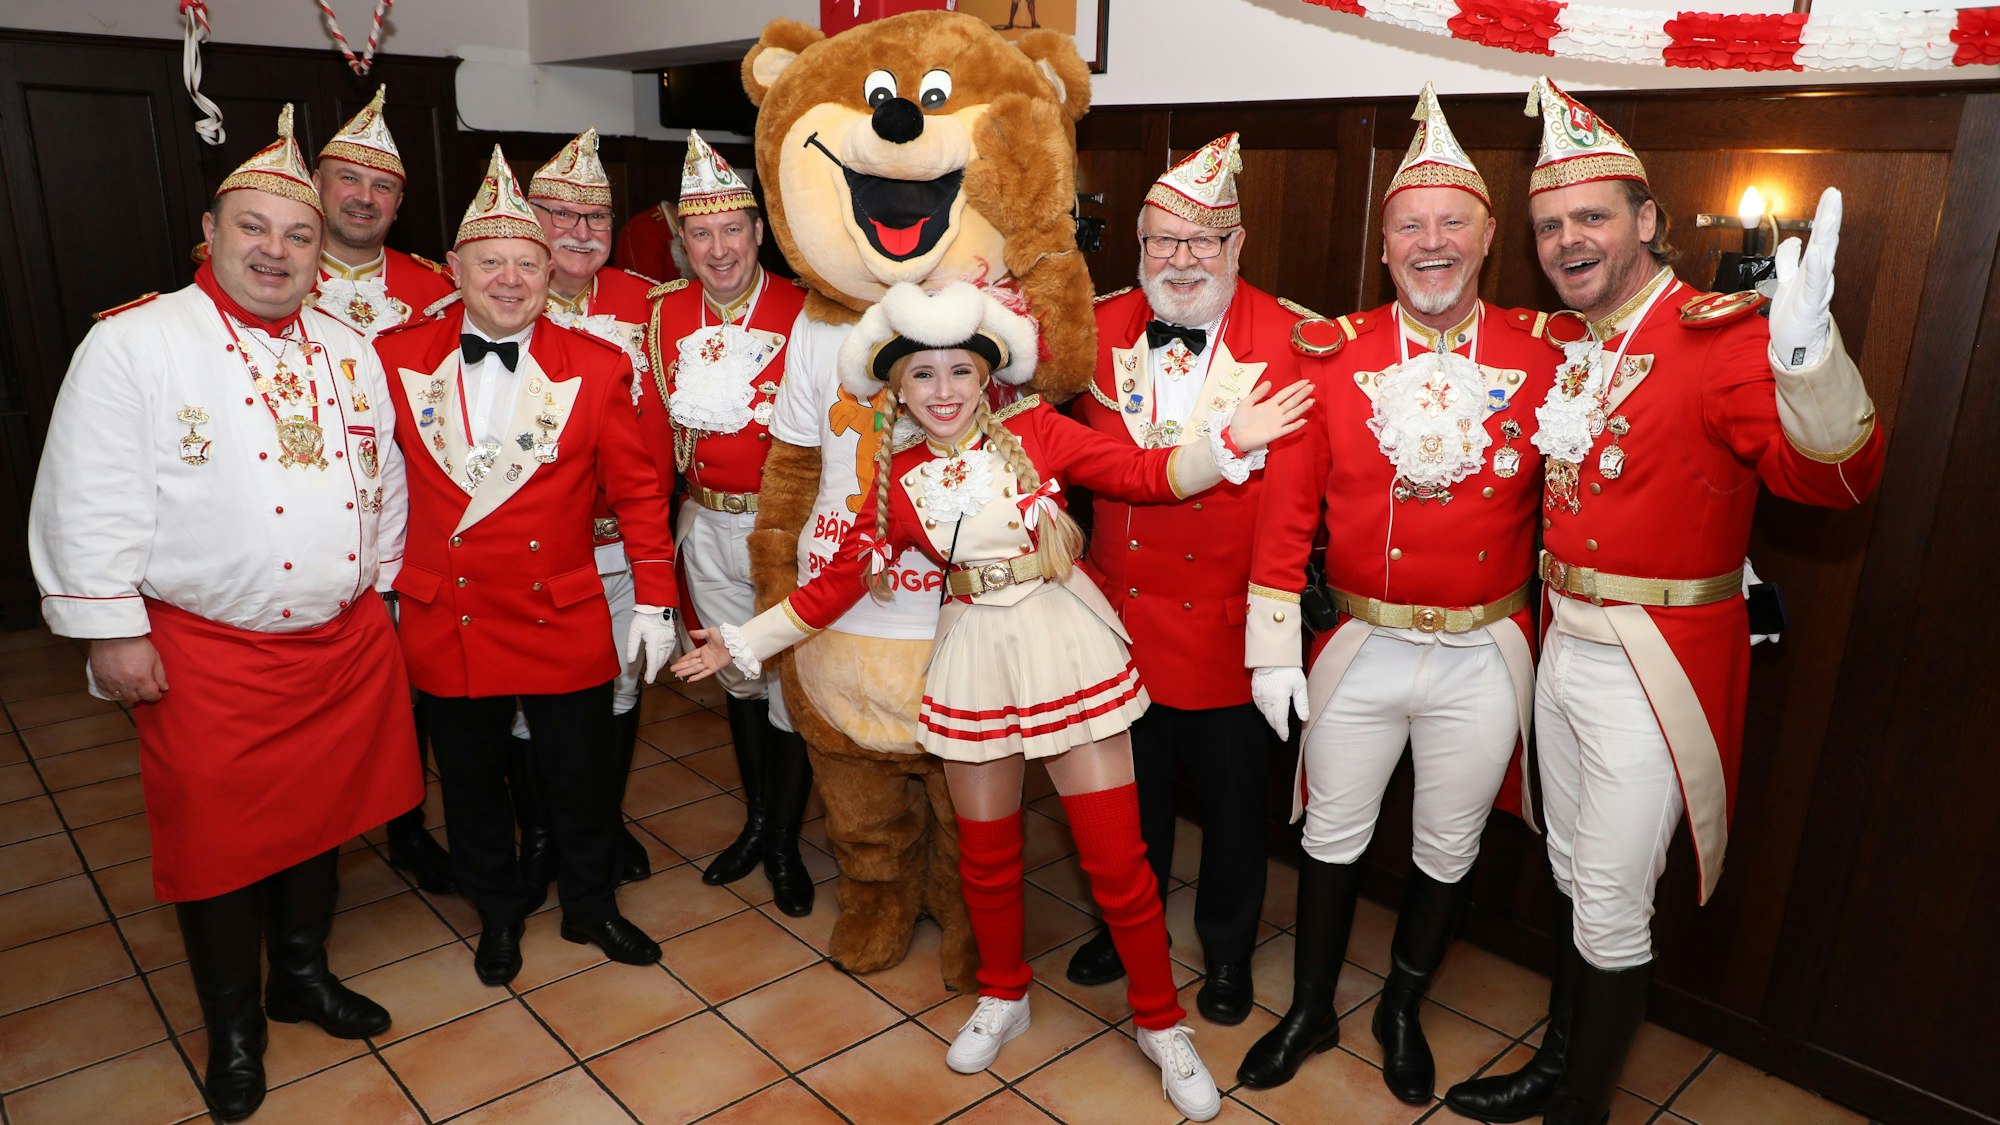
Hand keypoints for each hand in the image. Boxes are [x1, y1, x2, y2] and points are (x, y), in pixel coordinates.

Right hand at [88, 636, 167, 702]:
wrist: (113, 633)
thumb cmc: (135, 643)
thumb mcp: (154, 657)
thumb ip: (160, 675)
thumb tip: (164, 688)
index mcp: (141, 679)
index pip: (150, 695)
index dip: (155, 695)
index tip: (157, 692)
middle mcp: (126, 684)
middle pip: (135, 698)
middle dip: (142, 694)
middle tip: (144, 687)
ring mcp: (111, 682)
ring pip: (121, 696)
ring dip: (128, 692)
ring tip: (131, 684)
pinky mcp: (99, 678)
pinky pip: (106, 690)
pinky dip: (113, 689)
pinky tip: (118, 682)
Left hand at [624, 605, 676, 683]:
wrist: (659, 605)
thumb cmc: (645, 616)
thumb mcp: (635, 631)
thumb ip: (632, 646)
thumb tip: (631, 660)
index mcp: (654, 642)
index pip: (653, 661)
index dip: (651, 673)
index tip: (649, 680)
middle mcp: (664, 643)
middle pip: (660, 661)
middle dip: (655, 670)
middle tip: (649, 677)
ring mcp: (670, 640)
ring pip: (666, 657)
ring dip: (660, 664)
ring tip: (654, 669)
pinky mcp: (672, 638)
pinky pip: (670, 652)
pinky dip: (665, 658)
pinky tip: (662, 659)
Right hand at [668, 627, 733, 682]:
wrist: (734, 643)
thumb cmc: (724, 636)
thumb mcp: (711, 632)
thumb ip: (700, 633)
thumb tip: (690, 632)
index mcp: (704, 649)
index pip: (691, 655)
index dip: (683, 659)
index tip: (676, 662)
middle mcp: (705, 657)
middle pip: (690, 663)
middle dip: (681, 666)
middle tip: (672, 670)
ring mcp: (709, 663)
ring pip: (695, 669)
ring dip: (686, 672)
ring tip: (678, 674)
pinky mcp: (714, 668)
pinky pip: (704, 673)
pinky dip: (697, 676)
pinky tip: (690, 679)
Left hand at [1225, 379, 1314, 452]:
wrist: (1235, 436)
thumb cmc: (1239, 420)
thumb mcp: (1246, 403)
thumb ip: (1257, 393)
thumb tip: (1269, 382)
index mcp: (1269, 404)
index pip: (1285, 393)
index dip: (1295, 387)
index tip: (1305, 381)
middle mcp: (1275, 412)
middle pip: (1292, 401)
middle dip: (1302, 394)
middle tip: (1312, 386)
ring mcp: (1276, 423)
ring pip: (1292, 413)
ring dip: (1302, 407)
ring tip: (1311, 400)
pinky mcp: (1275, 433)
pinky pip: (1287, 428)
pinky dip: (1295, 425)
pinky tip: (1303, 420)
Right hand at [1251, 666, 1308, 738]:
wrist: (1271, 654)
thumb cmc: (1288, 668)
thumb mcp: (1300, 685)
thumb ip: (1302, 703)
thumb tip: (1304, 718)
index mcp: (1279, 698)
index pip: (1280, 720)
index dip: (1282, 731)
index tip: (1285, 737)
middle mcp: (1267, 698)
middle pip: (1271, 718)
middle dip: (1276, 727)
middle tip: (1281, 732)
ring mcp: (1259, 694)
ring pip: (1264, 712)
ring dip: (1270, 719)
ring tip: (1276, 723)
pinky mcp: (1254, 690)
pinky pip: (1258, 705)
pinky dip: (1264, 710)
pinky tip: (1268, 710)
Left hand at [1768, 186, 1840, 369]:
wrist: (1796, 348)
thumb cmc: (1794, 317)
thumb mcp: (1786, 283)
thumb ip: (1788, 262)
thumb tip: (1792, 241)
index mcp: (1811, 269)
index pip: (1819, 237)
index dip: (1824, 215)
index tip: (1831, 192)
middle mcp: (1818, 277)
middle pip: (1826, 242)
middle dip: (1830, 218)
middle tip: (1835, 195)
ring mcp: (1816, 291)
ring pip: (1823, 260)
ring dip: (1826, 238)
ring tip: (1829, 217)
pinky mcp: (1810, 307)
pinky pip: (1814, 285)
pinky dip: (1817, 268)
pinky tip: (1818, 252)